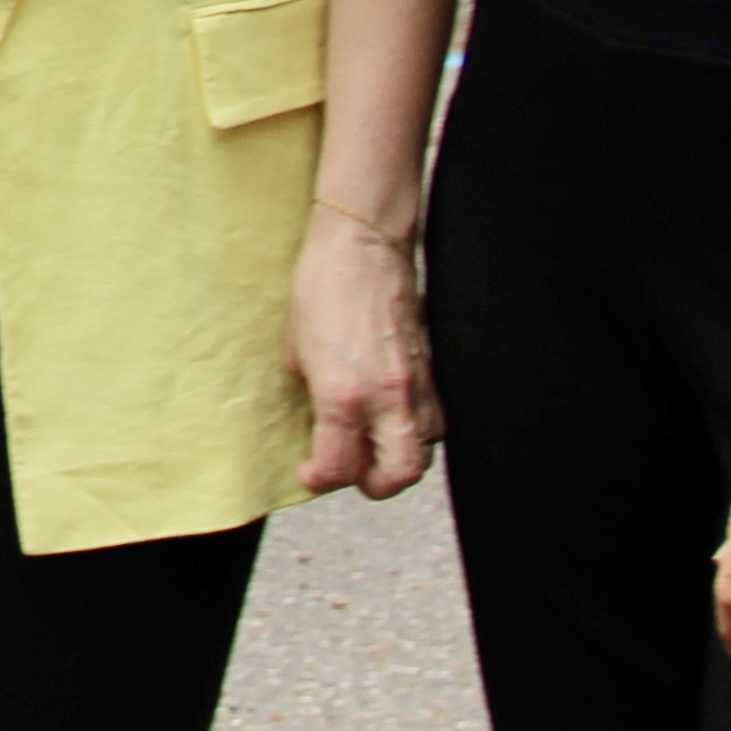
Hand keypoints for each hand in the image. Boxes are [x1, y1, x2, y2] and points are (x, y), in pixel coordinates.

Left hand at [285, 206, 439, 499]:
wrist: (362, 245)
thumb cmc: (321, 288)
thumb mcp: (295, 350)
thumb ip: (312, 398)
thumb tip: (318, 426)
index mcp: (343, 394)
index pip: (341, 467)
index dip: (320, 479)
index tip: (310, 473)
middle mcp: (386, 397)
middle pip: (399, 475)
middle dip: (374, 485)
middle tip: (350, 473)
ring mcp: (415, 385)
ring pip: (424, 451)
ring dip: (397, 460)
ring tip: (371, 447)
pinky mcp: (432, 370)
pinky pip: (434, 420)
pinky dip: (415, 432)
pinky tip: (391, 418)